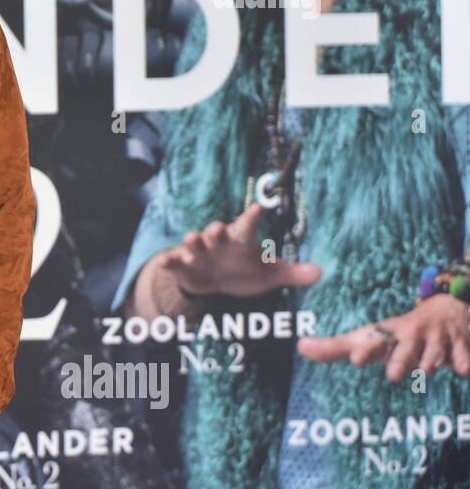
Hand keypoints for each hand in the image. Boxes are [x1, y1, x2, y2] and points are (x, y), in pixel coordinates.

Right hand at [159, 202, 320, 298]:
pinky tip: (166, 262)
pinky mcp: (183, 266)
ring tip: (193, 240)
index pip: (248, 226)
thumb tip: (322, 273)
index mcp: (240, 240)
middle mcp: (218, 243)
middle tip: (217, 230)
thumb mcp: (269, 274)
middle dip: (215, 230)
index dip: (253, 217)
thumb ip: (293, 273)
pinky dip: (170, 261)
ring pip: (193, 242)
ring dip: (193, 241)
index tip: (259, 207)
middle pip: (215, 231)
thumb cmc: (244, 270)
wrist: (215, 281)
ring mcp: (199, 253)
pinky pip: (174, 261)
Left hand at [297, 292, 469, 380]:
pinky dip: (463, 361)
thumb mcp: (371, 337)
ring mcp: (439, 338)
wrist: (449, 307)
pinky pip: (463, 354)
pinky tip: (462, 369)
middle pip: (405, 349)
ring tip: (426, 370)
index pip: (375, 341)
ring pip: (435, 353)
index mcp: (388, 333)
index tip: (355, 358)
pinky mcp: (462, 343)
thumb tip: (301, 348)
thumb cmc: (400, 332)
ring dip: (431, 362)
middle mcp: (412, 334)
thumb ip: (337, 347)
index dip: (366, 349)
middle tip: (392, 374)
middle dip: (400, 359)